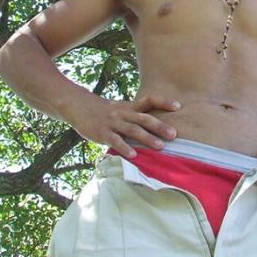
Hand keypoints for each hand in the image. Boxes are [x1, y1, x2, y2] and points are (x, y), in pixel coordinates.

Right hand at [63, 93, 179, 158]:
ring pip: (132, 130)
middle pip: (144, 118)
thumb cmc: (105, 112)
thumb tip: (157, 126)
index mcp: (130, 107)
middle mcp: (123, 113)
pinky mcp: (102, 133)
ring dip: (147, 138)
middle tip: (174, 135)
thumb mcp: (121, 109)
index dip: (163, 102)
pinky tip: (134, 155)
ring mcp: (113, 123)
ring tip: (161, 147)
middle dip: (160, 126)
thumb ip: (136, 116)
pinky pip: (115, 141)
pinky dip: (125, 148)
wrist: (78, 106)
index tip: (178, 106)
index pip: (149, 100)